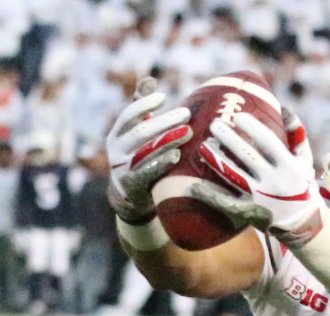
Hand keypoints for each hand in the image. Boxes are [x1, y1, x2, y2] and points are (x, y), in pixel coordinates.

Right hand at [105, 77, 191, 222]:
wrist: (129, 197)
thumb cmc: (138, 157)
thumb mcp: (136, 133)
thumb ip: (141, 108)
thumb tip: (150, 79)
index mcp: (117, 134)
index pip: (128, 116)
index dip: (143, 105)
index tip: (163, 97)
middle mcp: (116, 149)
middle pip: (140, 132)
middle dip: (164, 122)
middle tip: (187, 114)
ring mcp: (122, 168)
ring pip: (145, 151)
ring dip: (167, 140)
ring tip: (188, 132)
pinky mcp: (131, 185)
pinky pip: (146, 172)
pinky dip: (161, 162)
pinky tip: (177, 155)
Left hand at [192, 111, 322, 247]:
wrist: (303, 223)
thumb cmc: (302, 185)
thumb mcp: (304, 161)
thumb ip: (297, 136)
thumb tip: (284, 110)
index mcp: (290, 166)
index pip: (269, 142)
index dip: (253, 127)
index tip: (238, 116)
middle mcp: (275, 181)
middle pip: (247, 155)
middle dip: (229, 138)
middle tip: (214, 124)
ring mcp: (261, 197)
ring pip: (234, 175)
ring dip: (216, 159)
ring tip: (202, 145)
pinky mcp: (250, 212)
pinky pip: (226, 201)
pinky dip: (210, 194)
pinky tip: (194, 185)